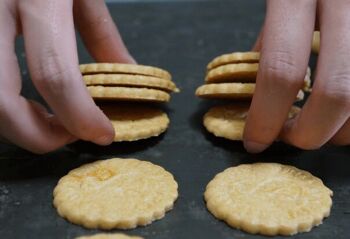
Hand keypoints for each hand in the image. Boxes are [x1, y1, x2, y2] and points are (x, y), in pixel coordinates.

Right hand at [0, 0, 134, 152]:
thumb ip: (103, 36)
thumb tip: (125, 72)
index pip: (55, 76)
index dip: (80, 116)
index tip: (103, 134)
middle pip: (2, 103)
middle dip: (39, 135)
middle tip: (70, 135)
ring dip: (18, 124)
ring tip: (51, 120)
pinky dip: (4, 105)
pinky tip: (25, 101)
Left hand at [244, 0, 349, 152]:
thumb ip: (274, 36)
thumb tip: (261, 90)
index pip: (281, 70)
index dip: (266, 117)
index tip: (254, 141)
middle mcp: (346, 3)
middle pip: (337, 93)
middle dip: (310, 133)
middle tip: (292, 138)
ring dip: (343, 129)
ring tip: (322, 126)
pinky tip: (346, 109)